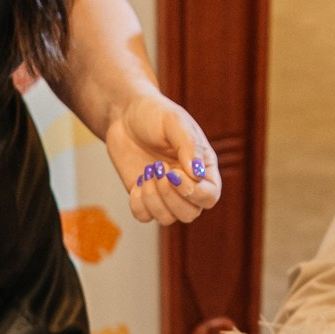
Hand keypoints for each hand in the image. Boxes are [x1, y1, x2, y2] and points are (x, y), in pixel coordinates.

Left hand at [103, 93, 221, 225]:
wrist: (124, 115)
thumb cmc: (154, 114)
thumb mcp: (175, 122)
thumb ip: (189, 146)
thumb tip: (197, 175)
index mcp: (203, 167)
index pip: (210, 196)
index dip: (194, 193)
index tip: (174, 173)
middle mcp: (187, 185)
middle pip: (190, 214)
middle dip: (170, 196)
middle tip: (157, 167)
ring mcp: (166, 194)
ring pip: (167, 219)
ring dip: (153, 198)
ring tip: (147, 171)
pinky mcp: (145, 197)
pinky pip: (145, 217)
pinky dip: (138, 203)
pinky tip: (137, 181)